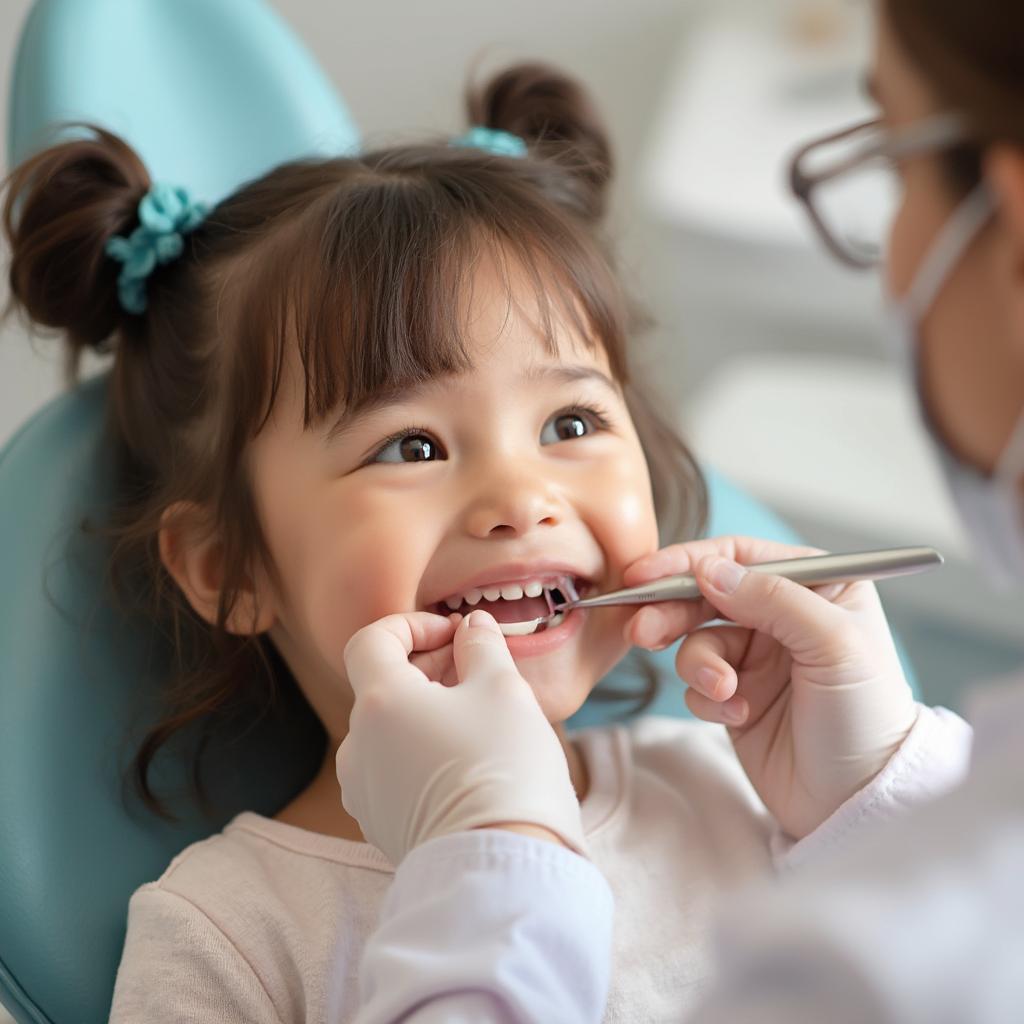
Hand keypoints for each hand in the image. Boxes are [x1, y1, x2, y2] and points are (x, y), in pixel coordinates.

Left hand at [337, 609, 586, 863]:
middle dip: (428, 667)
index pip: (371, 640)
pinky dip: (420, 750)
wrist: (501, 869)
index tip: (453, 632)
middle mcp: (358, 745)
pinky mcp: (380, 823)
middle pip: (380, 685)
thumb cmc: (505, 768)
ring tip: (476, 716)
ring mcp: (363, 789)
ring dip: (424, 710)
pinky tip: (465, 759)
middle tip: (477, 669)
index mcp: (379, 701)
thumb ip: (482, 646)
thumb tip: (473, 626)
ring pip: (387, 729)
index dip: (412, 625)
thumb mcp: (503, 689)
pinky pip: (393, 769)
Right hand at [622, 536, 917, 838]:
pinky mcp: (736, 696)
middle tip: (641, 632)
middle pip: (705, 594)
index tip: (646, 576)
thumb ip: (771, 597)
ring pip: (696, 640)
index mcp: (816, 585)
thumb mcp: (832, 643)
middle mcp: (783, 614)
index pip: (740, 555)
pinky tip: (738, 716)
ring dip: (699, 666)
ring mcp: (758, 656)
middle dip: (671, 612)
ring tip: (722, 693)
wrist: (860, 802)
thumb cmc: (866, 716)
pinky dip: (708, 698)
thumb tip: (707, 569)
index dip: (688, 561)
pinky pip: (697, 684)